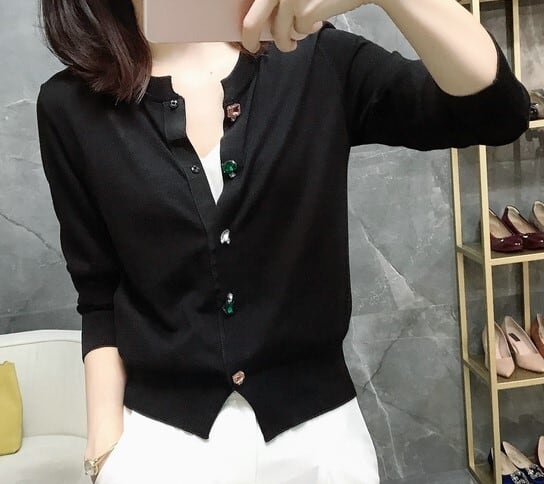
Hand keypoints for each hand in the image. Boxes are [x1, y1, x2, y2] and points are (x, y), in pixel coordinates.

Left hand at [242, 0, 371, 52]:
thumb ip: (277, 1)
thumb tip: (257, 23)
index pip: (247, 6)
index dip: (246, 24)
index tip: (245, 30)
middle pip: (251, 23)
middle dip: (250, 39)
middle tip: (252, 47)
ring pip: (279, 32)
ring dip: (287, 39)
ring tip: (297, 36)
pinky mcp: (303, 10)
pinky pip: (298, 32)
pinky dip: (307, 31)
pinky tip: (318, 21)